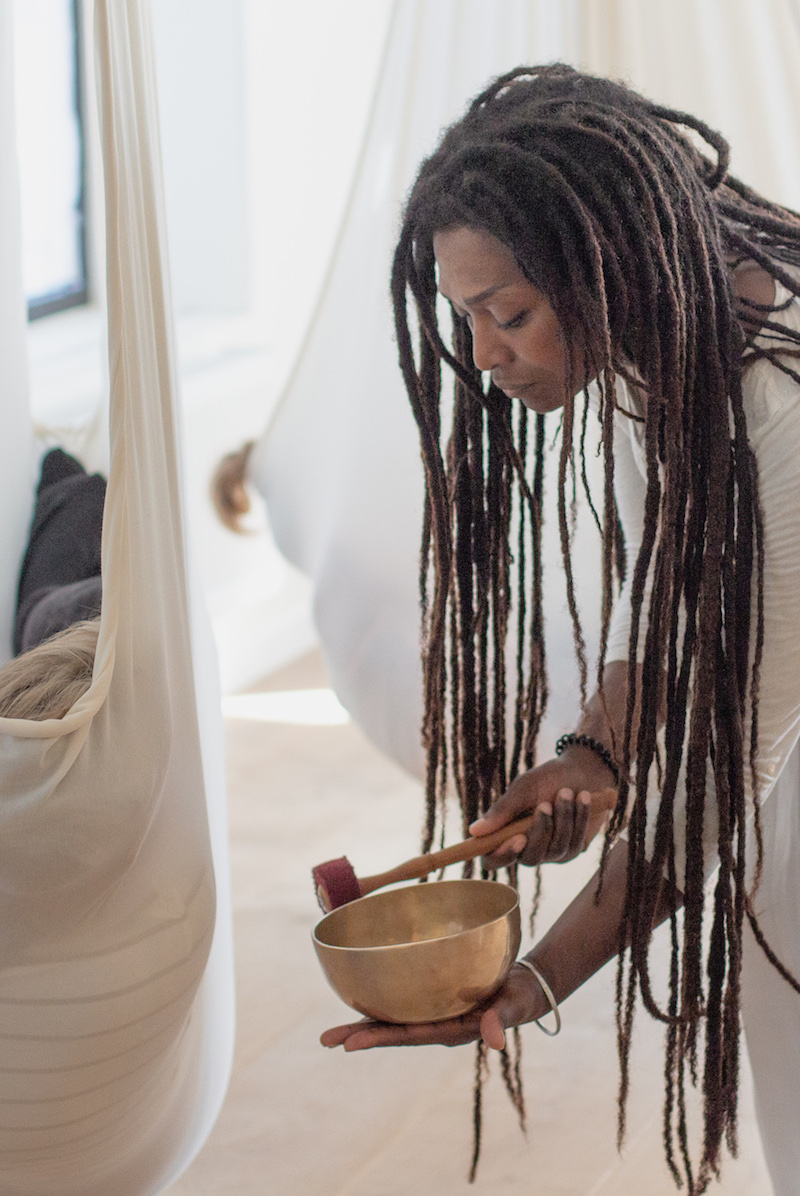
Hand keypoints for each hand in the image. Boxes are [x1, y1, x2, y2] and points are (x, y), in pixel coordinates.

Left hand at [320, 961, 546, 1052]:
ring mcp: (433, 1014)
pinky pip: (402, 1004)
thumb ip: (502, 1019)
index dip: (378, 1038)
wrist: (526, 986)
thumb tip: (494, 1040)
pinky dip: (380, 1005)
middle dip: (359, 1036)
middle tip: (325, 1040)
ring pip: (392, 1021)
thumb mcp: (515, 1005)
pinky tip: (361, 1003)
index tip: (349, 1044)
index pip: (408, 1036)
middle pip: (392, 1033)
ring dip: (362, 1025)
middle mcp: (436, 1025)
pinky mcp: (434, 1000)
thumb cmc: (521, 996)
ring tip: (332, 1034)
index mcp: (451, 1030)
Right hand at [470, 751, 615, 868]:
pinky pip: (574, 843)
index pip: (493, 860)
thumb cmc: (548, 778)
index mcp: (506, 833)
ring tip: (566, 792)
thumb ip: (502, 811)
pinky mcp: (574, 849)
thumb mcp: (523, 789)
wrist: (585, 770)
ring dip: (563, 818)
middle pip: (529, 858)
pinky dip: (579, 818)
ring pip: (555, 850)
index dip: (502, 856)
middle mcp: (528, 847)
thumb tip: (474, 831)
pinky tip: (582, 798)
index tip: (518, 838)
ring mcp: (552, 853)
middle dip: (540, 831)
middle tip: (545, 804)